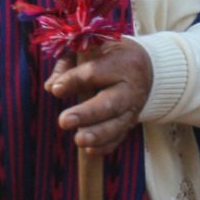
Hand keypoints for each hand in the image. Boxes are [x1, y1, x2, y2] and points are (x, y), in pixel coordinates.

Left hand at [43, 37, 152, 155]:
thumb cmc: (109, 54)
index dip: (74, 81)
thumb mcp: (91, 48)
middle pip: (109, 104)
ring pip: (116, 125)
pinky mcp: (131, 122)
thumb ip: (69, 63)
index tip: (56, 90)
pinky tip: (89, 150)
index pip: (94, 73)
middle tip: (64, 121)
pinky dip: (105, 146)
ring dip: (97, 135)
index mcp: (120, 63)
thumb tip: (51, 87)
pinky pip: (119, 137)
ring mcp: (132, 108)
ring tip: (78, 140)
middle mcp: (129, 88)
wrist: (147, 67)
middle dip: (86, 114)